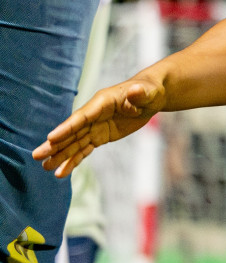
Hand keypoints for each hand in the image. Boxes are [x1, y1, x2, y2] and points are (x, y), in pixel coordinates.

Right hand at [33, 78, 167, 177]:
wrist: (151, 96)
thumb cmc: (149, 91)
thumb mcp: (148, 91)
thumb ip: (140, 94)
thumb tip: (135, 92)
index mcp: (101, 102)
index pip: (81, 117)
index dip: (66, 128)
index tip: (50, 138)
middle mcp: (93, 114)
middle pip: (72, 131)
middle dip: (55, 144)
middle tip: (37, 156)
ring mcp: (95, 126)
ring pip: (74, 143)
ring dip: (60, 155)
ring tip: (45, 168)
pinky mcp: (100, 136)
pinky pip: (84, 149)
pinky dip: (74, 160)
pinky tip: (61, 172)